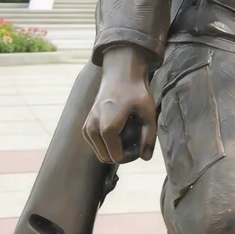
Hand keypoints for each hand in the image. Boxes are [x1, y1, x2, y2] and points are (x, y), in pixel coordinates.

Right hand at [82, 45, 156, 164]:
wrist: (120, 75)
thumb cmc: (136, 93)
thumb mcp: (148, 112)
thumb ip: (149, 136)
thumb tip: (146, 158)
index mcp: (108, 127)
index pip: (117, 157)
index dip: (131, 156)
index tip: (140, 145)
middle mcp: (93, 128)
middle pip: (107, 158)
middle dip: (122, 155)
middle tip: (135, 143)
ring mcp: (87, 127)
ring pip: (100, 153)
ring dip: (113, 150)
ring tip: (129, 137)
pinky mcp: (85, 127)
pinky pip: (96, 146)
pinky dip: (106, 145)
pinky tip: (119, 133)